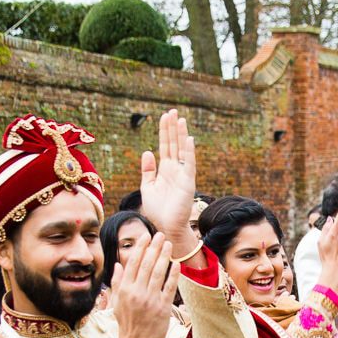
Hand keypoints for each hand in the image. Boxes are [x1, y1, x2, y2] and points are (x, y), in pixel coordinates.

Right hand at [109, 231, 180, 337]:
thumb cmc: (126, 322)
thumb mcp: (117, 301)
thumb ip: (117, 282)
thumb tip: (118, 264)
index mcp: (125, 289)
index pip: (133, 263)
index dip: (140, 248)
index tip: (146, 236)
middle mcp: (137, 292)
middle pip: (146, 264)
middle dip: (154, 247)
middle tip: (161, 234)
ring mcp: (150, 299)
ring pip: (158, 273)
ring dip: (164, 256)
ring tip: (169, 244)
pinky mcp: (163, 307)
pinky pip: (169, 287)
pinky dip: (172, 274)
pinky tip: (176, 263)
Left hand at [136, 110, 199, 258]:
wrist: (166, 226)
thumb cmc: (158, 210)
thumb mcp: (147, 187)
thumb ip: (148, 170)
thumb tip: (148, 151)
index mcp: (165, 170)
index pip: (166, 146)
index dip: (165, 131)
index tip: (164, 116)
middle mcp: (175, 169)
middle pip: (174, 143)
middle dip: (173, 128)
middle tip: (172, 111)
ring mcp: (182, 174)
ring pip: (182, 150)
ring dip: (181, 135)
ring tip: (180, 119)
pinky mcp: (188, 182)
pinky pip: (189, 164)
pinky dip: (189, 152)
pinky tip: (188, 139)